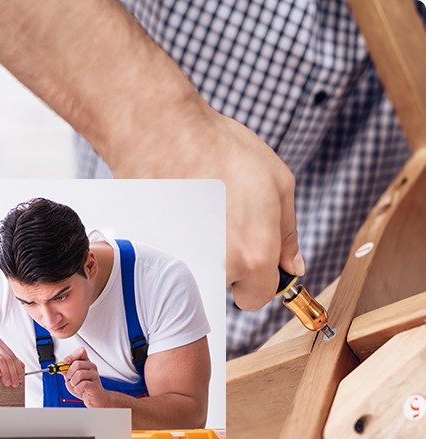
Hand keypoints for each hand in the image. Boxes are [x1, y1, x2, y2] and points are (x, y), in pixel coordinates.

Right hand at [0, 336, 24, 387]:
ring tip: (7, 382)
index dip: (18, 367)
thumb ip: (4, 359)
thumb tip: (21, 366)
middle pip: (7, 358)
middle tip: (15, 383)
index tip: (21, 378)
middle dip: (13, 372)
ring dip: (6, 372)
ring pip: (0, 359)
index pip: (12, 355)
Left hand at [62, 347, 108, 407]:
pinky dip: (77, 389)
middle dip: (69, 373)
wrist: (93, 398)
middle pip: (77, 363)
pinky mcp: (95, 384)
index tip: (65, 361)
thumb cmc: (83, 388)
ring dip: (73, 382)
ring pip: (79, 374)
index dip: (72, 355)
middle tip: (71, 379)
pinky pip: (83, 384)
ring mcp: (94, 375)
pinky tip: (80, 390)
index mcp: (85, 363)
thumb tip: (61, 367)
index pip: (81, 351)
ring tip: (76, 385)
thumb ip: (66, 372)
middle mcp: (91, 366)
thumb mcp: (71, 378)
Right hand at [112, 109, 304, 310]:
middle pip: (225, 287)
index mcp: (255, 256)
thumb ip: (288, 235)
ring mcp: (183, 262)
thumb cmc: (221, 150)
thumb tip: (292, 267)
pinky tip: (178, 214)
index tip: (251, 258)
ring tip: (198, 214)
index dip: (257, 278)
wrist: (166, 132)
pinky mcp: (155, 253)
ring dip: (201, 253)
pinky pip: (171, 262)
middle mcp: (218, 268)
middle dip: (228, 264)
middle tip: (222, 222)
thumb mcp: (278, 184)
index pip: (257, 298)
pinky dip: (175, 244)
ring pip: (198, 276)